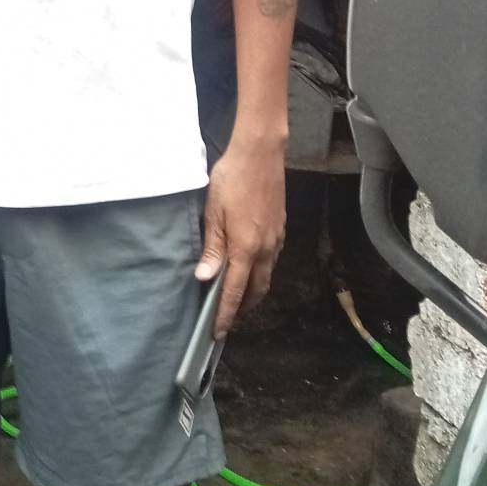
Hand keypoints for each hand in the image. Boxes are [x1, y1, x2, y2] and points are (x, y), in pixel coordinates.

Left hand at [196, 137, 285, 336]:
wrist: (260, 154)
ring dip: (252, 291)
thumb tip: (206, 277)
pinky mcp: (280, 228)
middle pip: (256, 290)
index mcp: (245, 248)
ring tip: (236, 297)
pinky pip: (271, 260)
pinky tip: (249, 266)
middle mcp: (265, 249)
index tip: (218, 331)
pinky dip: (260, 272)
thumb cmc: (231, 179)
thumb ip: (212, 248)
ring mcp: (276, 239)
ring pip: (266, 276)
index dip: (226, 314)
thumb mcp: (213, 213)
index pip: (234, 291)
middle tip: (227, 318)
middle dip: (242, 308)